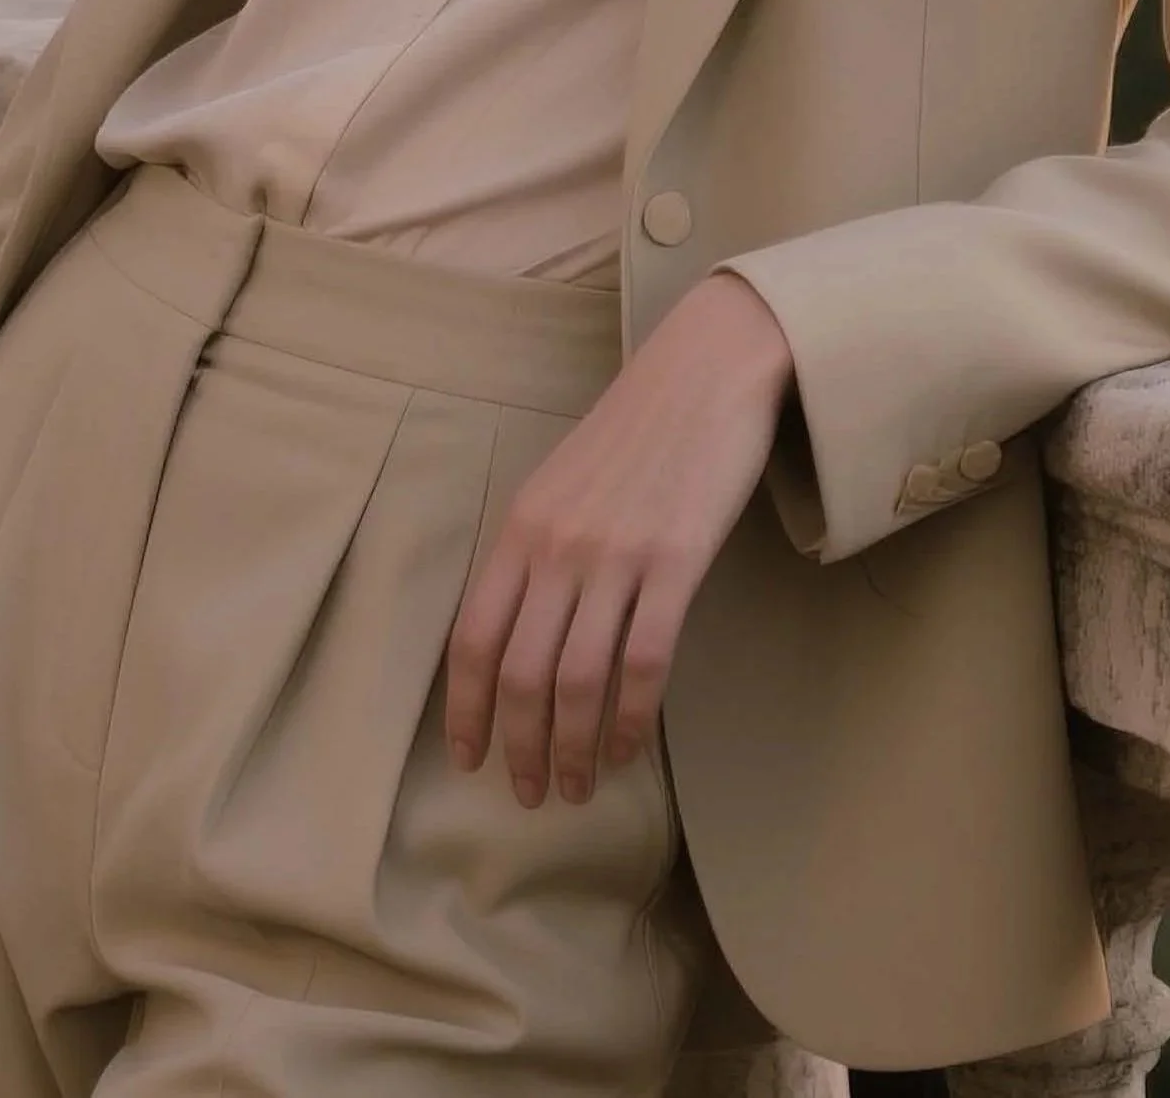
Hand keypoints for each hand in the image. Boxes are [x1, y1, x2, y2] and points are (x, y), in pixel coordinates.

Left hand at [444, 269, 794, 808]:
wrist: (704, 375)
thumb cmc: (634, 433)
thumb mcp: (560, 484)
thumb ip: (537, 550)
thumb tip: (520, 631)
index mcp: (520, 527)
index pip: (473, 636)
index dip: (465, 706)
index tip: (467, 759)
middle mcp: (556, 546)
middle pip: (521, 672)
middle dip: (519, 745)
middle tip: (529, 794)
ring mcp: (616, 556)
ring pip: (578, 679)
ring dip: (573, 747)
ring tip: (577, 787)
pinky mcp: (676, 563)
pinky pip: (644, 662)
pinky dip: (631, 718)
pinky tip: (629, 748)